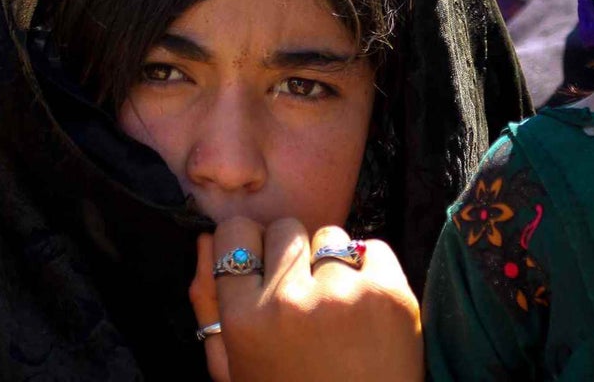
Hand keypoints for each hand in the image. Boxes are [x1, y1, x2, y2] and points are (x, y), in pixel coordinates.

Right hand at [189, 217, 422, 381]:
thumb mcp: (236, 366)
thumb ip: (208, 304)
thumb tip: (205, 240)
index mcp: (244, 321)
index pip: (235, 233)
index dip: (252, 248)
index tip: (264, 267)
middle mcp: (289, 301)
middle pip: (285, 228)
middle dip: (293, 254)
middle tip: (305, 294)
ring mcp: (342, 294)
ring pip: (330, 236)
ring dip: (333, 263)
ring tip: (338, 308)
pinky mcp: (387, 292)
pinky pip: (372, 247)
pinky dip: (371, 270)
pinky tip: (367, 310)